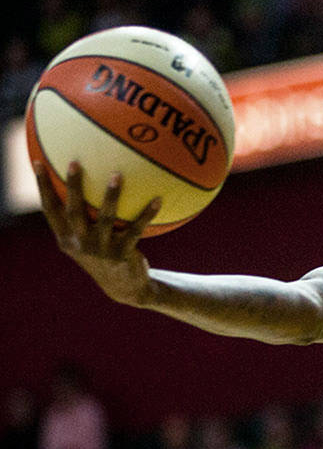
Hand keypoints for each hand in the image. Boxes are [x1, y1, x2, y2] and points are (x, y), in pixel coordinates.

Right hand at [35, 161, 160, 305]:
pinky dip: (147, 214)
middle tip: (74, 163)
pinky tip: (158, 199)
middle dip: (73, 187)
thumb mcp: (85, 239)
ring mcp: (101, 249)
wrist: (124, 287)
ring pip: (105, 218)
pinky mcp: (123, 254)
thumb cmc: (103, 253)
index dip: (42, 186)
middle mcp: (80, 243)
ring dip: (111, 196)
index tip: (38, 161)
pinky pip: (136, 229)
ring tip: (117, 174)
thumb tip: (88, 178)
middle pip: (73, 211)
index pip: (49, 208)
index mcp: (66, 238)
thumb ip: (81, 216)